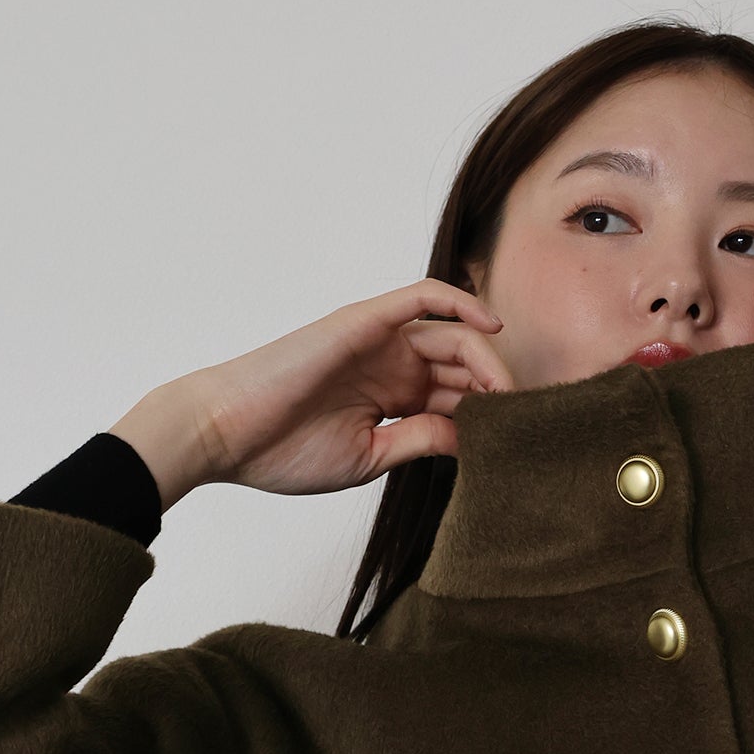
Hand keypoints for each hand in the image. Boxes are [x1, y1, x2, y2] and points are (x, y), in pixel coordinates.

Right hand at [180, 281, 514, 495]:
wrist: (226, 434)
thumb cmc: (283, 451)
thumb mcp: (369, 457)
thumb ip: (421, 439)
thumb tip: (472, 436)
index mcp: (393, 399)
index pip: (457, 397)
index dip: (490, 415)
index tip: (519, 440)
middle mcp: (391, 365)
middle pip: (463, 365)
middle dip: (499, 389)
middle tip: (528, 416)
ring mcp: (378, 340)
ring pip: (452, 334)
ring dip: (488, 360)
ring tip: (512, 391)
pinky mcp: (364, 320)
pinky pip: (421, 296)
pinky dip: (459, 302)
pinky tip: (493, 330)